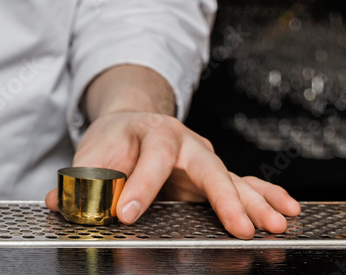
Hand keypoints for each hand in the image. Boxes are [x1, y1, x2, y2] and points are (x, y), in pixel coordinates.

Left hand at [45, 111, 301, 238]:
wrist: (130, 119)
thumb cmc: (112, 141)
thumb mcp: (90, 155)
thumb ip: (78, 180)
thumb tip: (58, 201)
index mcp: (149, 133)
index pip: (147, 159)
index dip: (139, 186)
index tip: (128, 213)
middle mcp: (182, 141)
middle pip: (206, 165)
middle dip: (222, 197)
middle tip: (237, 227)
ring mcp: (202, 156)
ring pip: (232, 177)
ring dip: (255, 202)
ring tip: (275, 224)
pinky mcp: (213, 172)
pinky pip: (245, 183)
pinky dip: (266, 196)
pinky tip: (287, 210)